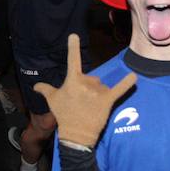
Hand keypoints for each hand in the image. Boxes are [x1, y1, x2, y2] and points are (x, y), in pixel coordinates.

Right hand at [34, 34, 136, 148]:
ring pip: (101, 86)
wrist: (76, 134)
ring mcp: (98, 92)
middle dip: (88, 88)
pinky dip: (128, 83)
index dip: (72, 47)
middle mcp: (86, 83)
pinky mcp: (108, 100)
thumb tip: (35, 85)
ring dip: (98, 94)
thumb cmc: (63, 115)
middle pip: (91, 79)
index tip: (74, 36)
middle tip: (82, 103)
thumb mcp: (52, 101)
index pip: (72, 60)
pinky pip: (120, 89)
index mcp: (72, 81)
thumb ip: (45, 90)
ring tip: (91, 107)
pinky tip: (134, 76)